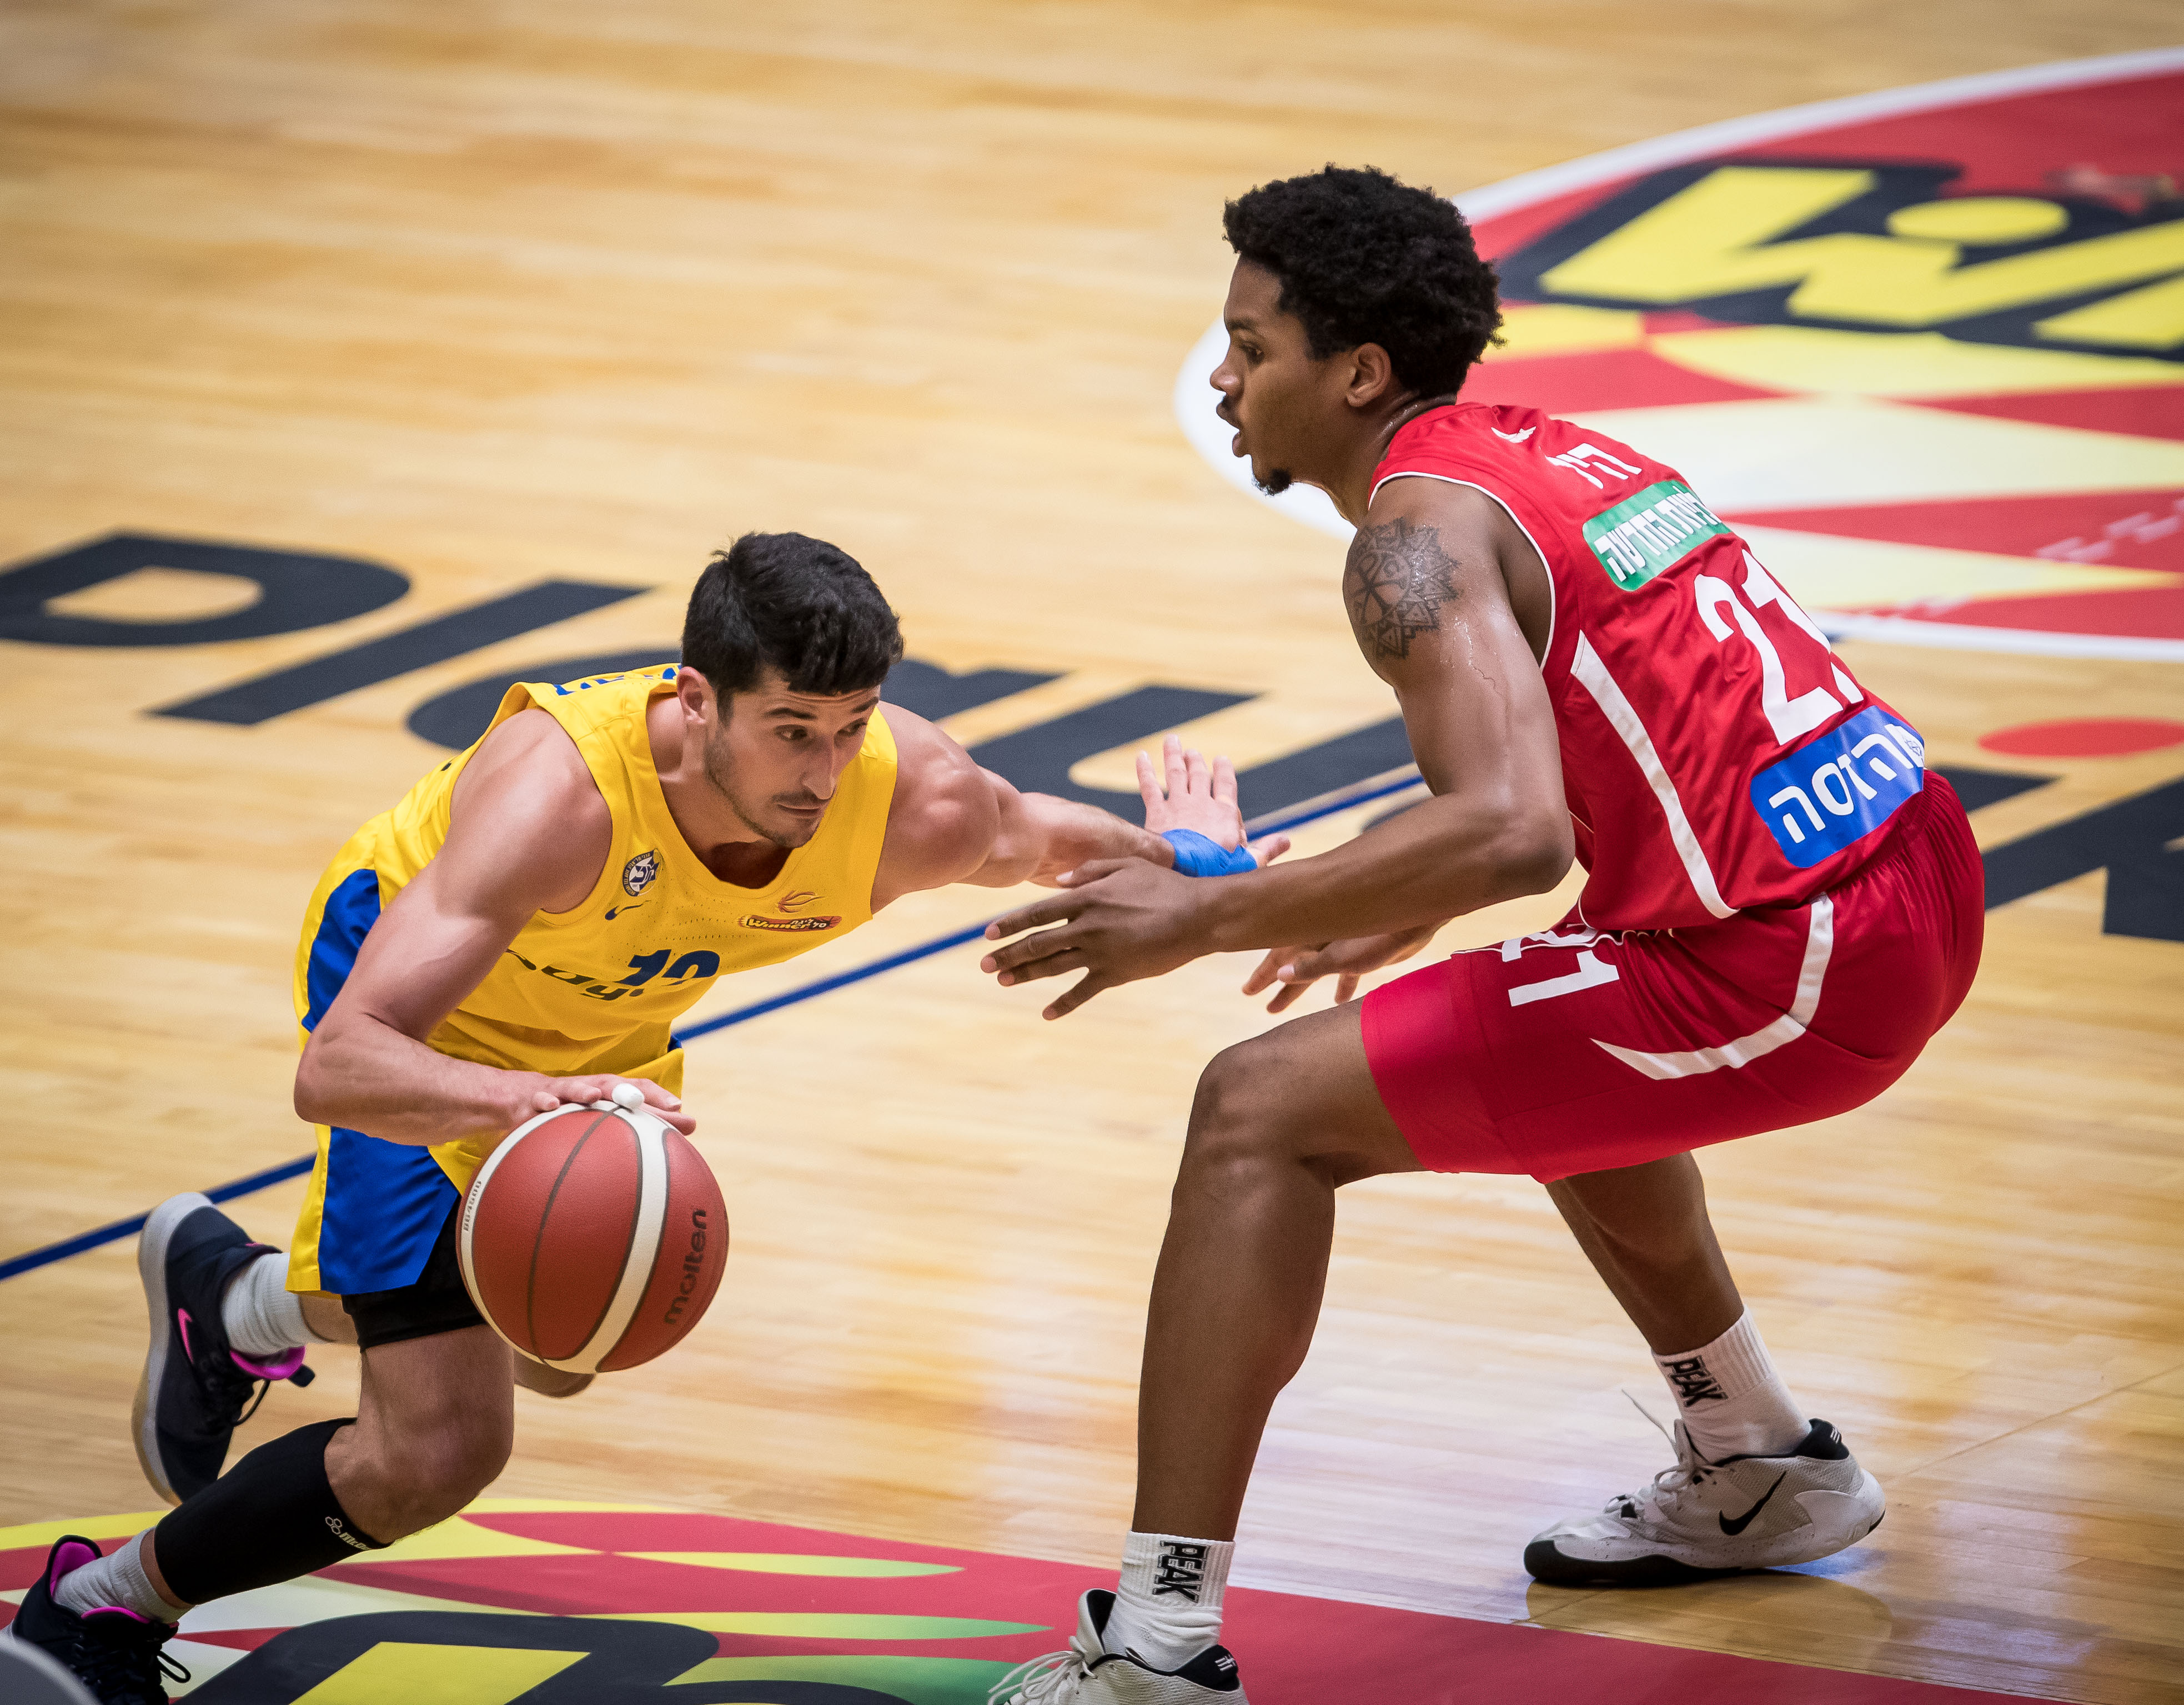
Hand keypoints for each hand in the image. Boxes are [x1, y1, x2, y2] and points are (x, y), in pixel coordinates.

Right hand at [511, 1074, 694, 1135]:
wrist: (517, 1098)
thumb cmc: (566, 1110)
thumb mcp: (596, 1119)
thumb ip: (635, 1125)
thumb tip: (684, 1130)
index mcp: (604, 1094)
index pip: (635, 1088)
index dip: (656, 1096)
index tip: (678, 1109)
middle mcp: (585, 1089)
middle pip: (610, 1084)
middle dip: (627, 1091)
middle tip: (645, 1101)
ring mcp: (559, 1093)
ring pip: (573, 1088)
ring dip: (584, 1090)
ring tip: (596, 1095)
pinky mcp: (531, 1101)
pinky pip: (537, 1101)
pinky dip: (543, 1102)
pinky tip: (550, 1108)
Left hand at [981, 857, 1214, 1018]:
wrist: (1198, 916)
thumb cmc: (1164, 886)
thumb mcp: (1126, 866)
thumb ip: (1089, 871)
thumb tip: (1057, 884)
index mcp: (1088, 898)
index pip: (1038, 912)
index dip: (1011, 923)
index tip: (988, 933)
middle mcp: (1088, 926)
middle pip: (1038, 942)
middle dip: (1008, 954)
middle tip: (984, 965)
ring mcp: (1101, 952)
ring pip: (1053, 966)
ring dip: (1025, 975)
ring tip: (1002, 982)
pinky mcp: (1117, 973)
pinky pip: (1084, 991)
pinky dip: (1064, 1004)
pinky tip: (1046, 1013)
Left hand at [1136, 733, 1290, 867]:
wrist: (1185, 871)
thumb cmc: (1219, 871)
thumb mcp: (1249, 863)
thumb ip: (1266, 850)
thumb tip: (1286, 841)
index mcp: (1225, 813)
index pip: (1226, 785)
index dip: (1223, 771)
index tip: (1221, 759)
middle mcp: (1202, 803)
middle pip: (1199, 776)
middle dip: (1196, 762)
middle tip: (1192, 752)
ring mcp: (1178, 806)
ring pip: (1176, 773)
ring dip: (1174, 756)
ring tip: (1172, 741)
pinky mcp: (1157, 813)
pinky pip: (1149, 786)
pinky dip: (1145, 770)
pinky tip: (1142, 756)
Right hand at [1241, 924, 1441, 1013]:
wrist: (1420, 917)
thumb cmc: (1382, 934)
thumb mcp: (1343, 957)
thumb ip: (1313, 966)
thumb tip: (1281, 975)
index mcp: (1313, 933)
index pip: (1280, 956)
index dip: (1263, 975)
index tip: (1248, 992)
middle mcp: (1324, 935)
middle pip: (1295, 963)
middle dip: (1279, 986)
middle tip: (1266, 1006)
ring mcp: (1343, 941)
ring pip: (1317, 967)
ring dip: (1305, 987)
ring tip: (1288, 1007)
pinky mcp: (1364, 947)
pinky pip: (1345, 969)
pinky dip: (1341, 984)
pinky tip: (1340, 1000)